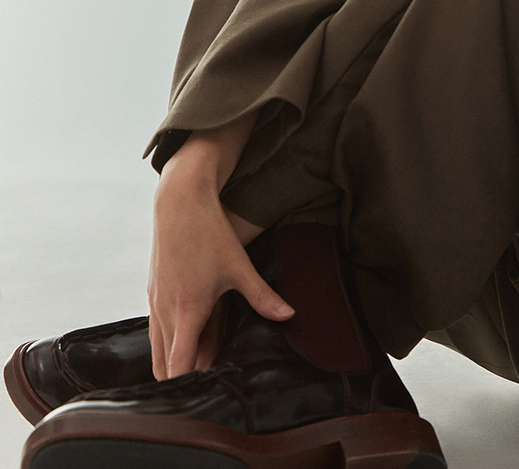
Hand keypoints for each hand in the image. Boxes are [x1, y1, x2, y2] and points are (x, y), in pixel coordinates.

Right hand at [148, 126, 293, 379]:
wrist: (180, 201)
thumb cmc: (209, 232)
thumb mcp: (240, 266)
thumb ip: (263, 296)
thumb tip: (290, 315)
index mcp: (187, 311)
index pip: (178, 367)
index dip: (190, 385)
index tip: (206, 393)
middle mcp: (165, 311)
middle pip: (163, 368)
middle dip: (183, 379)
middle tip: (208, 385)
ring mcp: (155, 302)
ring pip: (156, 350)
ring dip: (175, 360)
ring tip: (200, 366)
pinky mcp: (152, 291)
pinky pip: (155, 330)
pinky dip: (168, 341)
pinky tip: (188, 338)